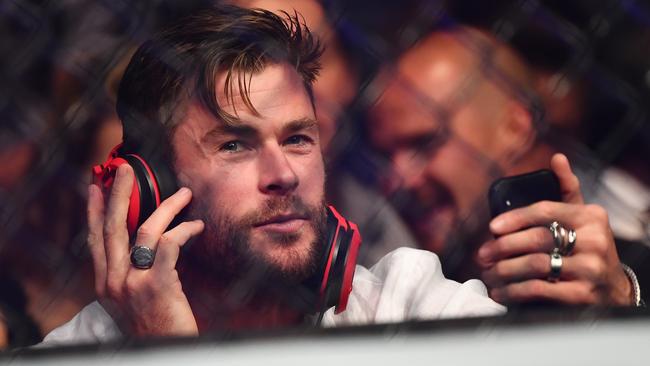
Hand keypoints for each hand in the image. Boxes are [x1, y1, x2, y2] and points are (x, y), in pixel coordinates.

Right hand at [87, 164, 203, 335]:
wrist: (165, 353)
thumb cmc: (156, 327)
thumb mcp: (132, 300)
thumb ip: (131, 274)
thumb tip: (144, 245)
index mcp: (105, 285)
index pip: (95, 240)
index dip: (95, 211)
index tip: (96, 187)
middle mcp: (113, 282)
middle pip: (112, 228)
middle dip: (118, 194)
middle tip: (124, 170)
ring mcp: (133, 283)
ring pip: (144, 230)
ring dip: (166, 207)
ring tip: (184, 193)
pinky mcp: (157, 285)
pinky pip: (169, 245)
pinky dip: (184, 229)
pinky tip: (197, 225)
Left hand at [476, 154, 632, 305]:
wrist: (616, 290)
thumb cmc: (589, 247)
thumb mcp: (584, 217)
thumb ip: (568, 189)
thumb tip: (557, 158)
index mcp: (590, 216)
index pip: (545, 210)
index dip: (514, 218)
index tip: (492, 227)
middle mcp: (594, 241)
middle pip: (536, 239)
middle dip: (502, 247)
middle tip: (482, 255)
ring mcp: (590, 269)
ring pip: (534, 265)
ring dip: (503, 271)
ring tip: (488, 274)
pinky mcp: (583, 294)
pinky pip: (539, 290)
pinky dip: (513, 291)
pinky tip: (501, 292)